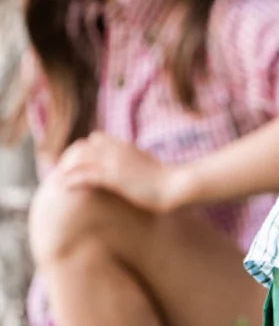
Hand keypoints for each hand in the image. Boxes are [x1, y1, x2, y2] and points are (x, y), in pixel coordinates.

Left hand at [56, 133, 184, 212]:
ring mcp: (116, 164)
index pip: (97, 138)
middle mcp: (118, 151)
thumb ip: (141, 162)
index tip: (76, 160)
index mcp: (126, 147)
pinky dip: (72, 180)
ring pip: (82, 159)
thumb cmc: (168, 179)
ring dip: (67, 168)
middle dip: (71, 157)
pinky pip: (87, 176)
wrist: (176, 185)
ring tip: (56, 178)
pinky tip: (64, 186)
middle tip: (61, 170)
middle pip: (85, 146)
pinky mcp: (115, 178)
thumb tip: (140, 165)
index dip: (85, 148)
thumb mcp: (151, 165)